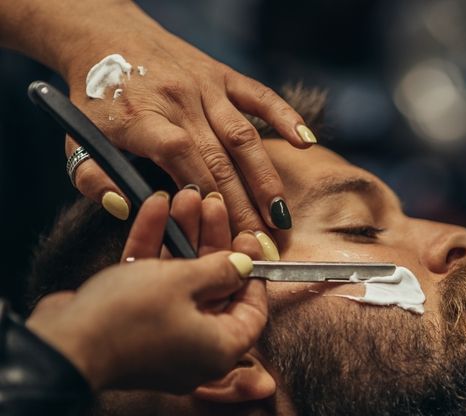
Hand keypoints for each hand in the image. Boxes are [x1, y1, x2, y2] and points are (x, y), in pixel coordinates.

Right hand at [26, 190, 268, 392]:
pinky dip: (154, 247)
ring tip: (186, 195)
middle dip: (212, 242)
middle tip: (214, 205)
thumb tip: (244, 265)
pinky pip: (151, 282)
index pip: (252, 312)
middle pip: (214, 289)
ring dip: (182, 237)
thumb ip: (219, 270)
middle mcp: (195, 347)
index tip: (250, 241)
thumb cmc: (130, 318)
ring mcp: (162, 335)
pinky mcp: (131, 321)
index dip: (253, 274)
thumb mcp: (184, 282)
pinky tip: (155, 206)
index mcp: (220, 348)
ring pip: (180, 281)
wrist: (63, 344)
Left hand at [62, 5, 313, 231]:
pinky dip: (286, 117)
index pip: (185, 166)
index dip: (209, 202)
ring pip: (244, 138)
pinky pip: (260, 96)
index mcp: (144, 120)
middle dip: (244, 209)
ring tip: (281, 218)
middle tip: (262, 246)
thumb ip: (96, 181)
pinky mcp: (223, 75)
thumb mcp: (76, 142)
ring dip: (266, 180)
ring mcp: (205, 86)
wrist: (105, 36)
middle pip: (220, 162)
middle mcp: (179, 101)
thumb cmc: (95, 98)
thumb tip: (130, 208)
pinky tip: (306, 143)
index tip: (225, 238)